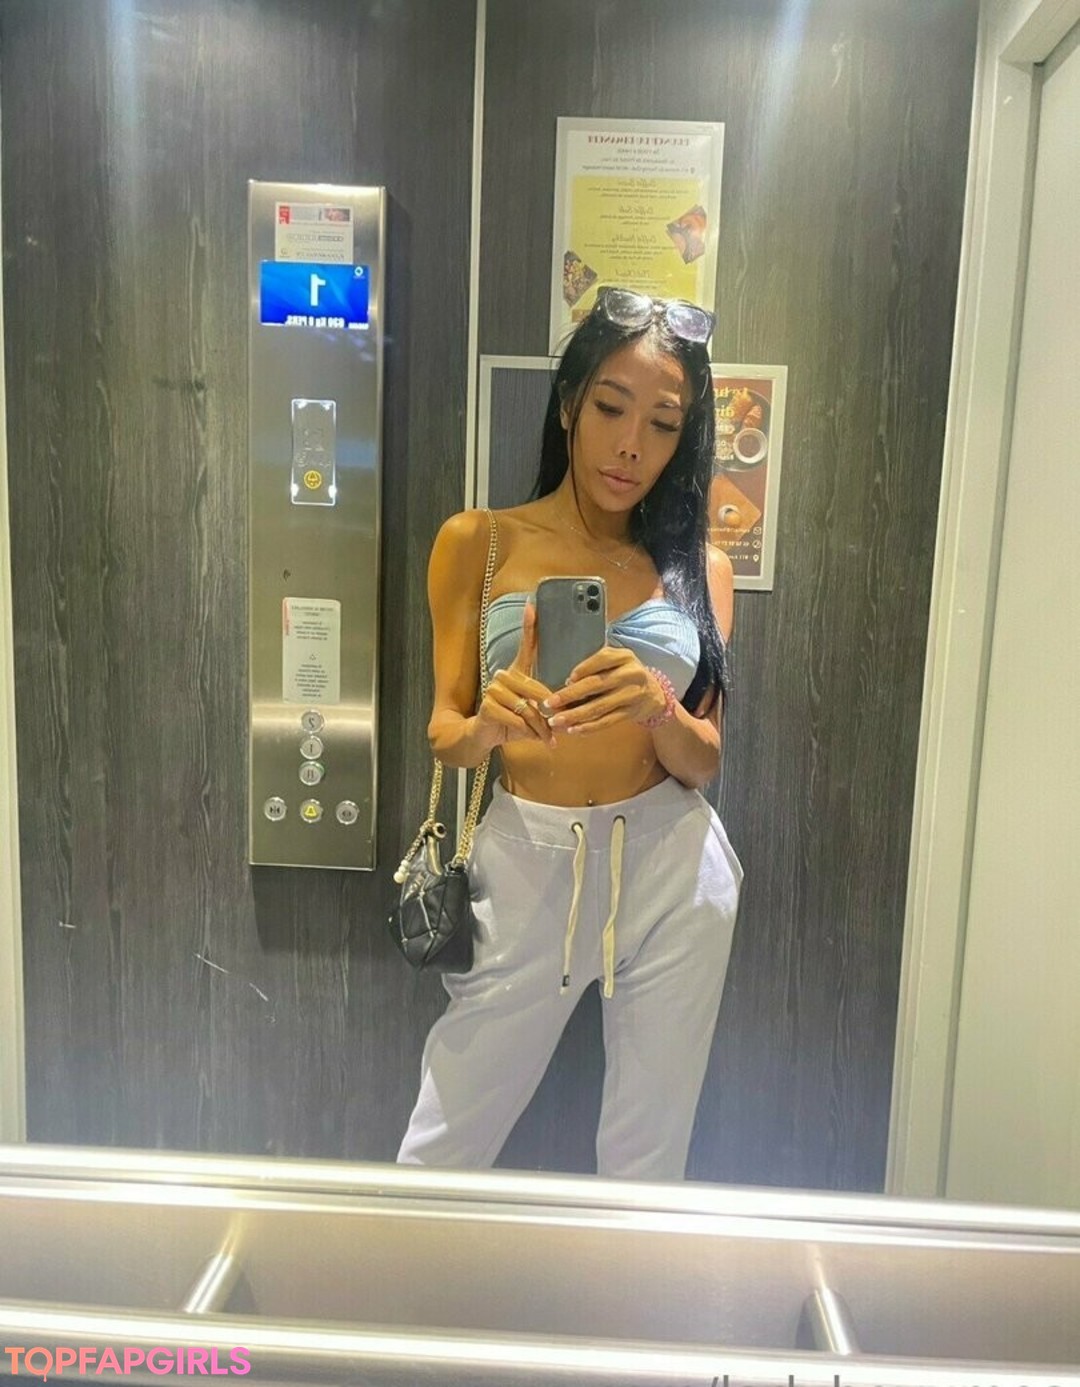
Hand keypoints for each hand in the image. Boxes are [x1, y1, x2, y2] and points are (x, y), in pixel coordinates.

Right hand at [476, 600, 556, 748]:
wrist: (484, 736)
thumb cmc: (514, 722)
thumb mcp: (534, 711)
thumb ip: (549, 705)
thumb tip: (571, 704)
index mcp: (517, 672)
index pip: (525, 646)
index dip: (529, 626)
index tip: (532, 606)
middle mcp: (504, 675)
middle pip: (536, 688)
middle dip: (551, 711)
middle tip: (560, 724)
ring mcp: (494, 689)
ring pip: (529, 708)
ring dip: (541, 727)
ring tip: (548, 738)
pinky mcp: (488, 705)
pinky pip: (517, 719)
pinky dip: (528, 733)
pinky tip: (531, 738)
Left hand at [541, 647, 666, 735]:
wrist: (654, 693)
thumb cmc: (625, 674)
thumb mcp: (618, 661)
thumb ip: (597, 663)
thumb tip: (566, 680)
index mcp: (624, 656)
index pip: (602, 659)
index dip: (583, 669)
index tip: (565, 679)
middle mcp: (631, 674)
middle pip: (596, 685)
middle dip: (570, 695)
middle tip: (549, 703)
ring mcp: (632, 695)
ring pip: (599, 707)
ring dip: (574, 715)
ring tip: (555, 721)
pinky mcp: (631, 713)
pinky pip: (607, 721)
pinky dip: (589, 727)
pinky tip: (573, 730)